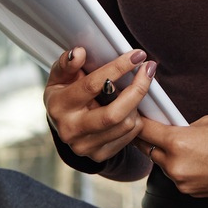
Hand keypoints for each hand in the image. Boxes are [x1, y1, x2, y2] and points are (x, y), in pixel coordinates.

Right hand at [45, 48, 156, 172]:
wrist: (62, 124)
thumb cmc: (65, 94)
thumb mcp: (60, 76)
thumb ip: (68, 63)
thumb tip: (80, 52)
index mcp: (59, 106)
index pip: (92, 86)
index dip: (118, 68)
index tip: (137, 56)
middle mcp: (71, 130)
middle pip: (114, 114)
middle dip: (137, 89)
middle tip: (148, 69)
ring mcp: (85, 146)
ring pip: (126, 125)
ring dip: (136, 104)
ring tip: (134, 89)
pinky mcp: (99, 155)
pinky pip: (130, 136)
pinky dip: (135, 118)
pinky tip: (130, 107)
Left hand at [136, 116, 207, 196]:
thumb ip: (184, 127)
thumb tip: (170, 128)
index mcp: (179, 144)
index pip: (143, 130)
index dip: (137, 120)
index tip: (134, 113)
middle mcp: (177, 168)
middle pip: (148, 150)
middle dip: (150, 138)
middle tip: (155, 125)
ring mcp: (186, 185)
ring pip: (164, 165)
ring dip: (167, 154)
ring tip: (187, 143)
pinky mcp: (195, 194)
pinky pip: (180, 177)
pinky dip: (183, 167)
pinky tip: (201, 158)